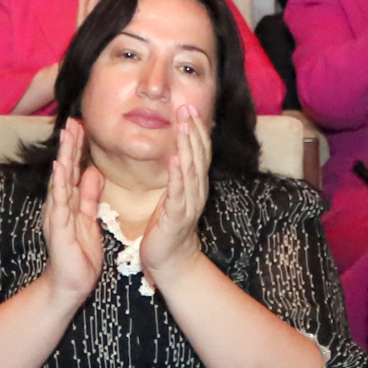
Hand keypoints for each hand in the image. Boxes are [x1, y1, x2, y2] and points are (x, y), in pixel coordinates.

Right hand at [39, 119, 105, 310]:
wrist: (70, 284)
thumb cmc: (79, 255)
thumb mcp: (88, 220)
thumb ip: (89, 197)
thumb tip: (93, 172)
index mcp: (68, 202)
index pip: (73, 169)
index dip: (77, 148)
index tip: (82, 125)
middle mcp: (59, 204)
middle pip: (65, 168)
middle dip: (70, 144)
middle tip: (74, 119)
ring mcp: (57, 214)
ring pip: (61, 179)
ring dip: (64, 155)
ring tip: (67, 133)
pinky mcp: (59, 227)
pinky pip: (60, 201)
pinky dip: (59, 182)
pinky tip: (60, 166)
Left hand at [137, 115, 212, 288]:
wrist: (171, 260)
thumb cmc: (168, 226)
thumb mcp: (174, 194)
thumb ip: (177, 173)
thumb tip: (175, 150)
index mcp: (194, 184)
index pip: (199, 151)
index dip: (196, 129)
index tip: (188, 107)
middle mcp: (196, 191)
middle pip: (198, 156)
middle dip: (193, 130)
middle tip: (187, 107)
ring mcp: (189, 204)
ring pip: (191, 170)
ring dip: (187, 146)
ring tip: (183, 125)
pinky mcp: (177, 217)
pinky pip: (178, 193)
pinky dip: (177, 175)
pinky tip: (175, 159)